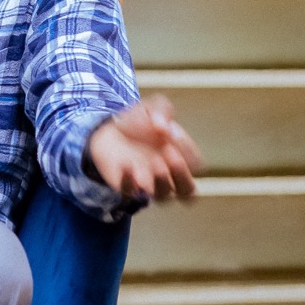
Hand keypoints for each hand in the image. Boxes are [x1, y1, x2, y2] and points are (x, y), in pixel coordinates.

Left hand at [86, 95, 202, 201]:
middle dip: (181, 173)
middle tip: (170, 153)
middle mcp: (169, 175)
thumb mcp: (153, 107)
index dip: (189, 152)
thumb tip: (164, 128)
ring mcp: (149, 184)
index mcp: (181, 157)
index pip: (196, 164)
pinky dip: (130, 181)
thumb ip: (162, 110)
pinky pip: (131, 193)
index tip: (174, 134)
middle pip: (187, 190)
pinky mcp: (127, 186)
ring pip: (163, 196)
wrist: (109, 130)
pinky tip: (127, 164)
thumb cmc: (139, 122)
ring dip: (161, 180)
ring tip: (154, 161)